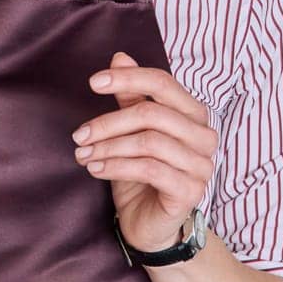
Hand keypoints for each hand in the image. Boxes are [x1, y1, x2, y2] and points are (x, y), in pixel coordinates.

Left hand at [72, 51, 218, 253]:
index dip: (127, 79)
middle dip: (108, 122)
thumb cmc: (141, 175)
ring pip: (148, 142)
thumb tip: (120, 57)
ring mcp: (201, 165)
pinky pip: (149, 169)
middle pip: (152, 113)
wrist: (150, 225)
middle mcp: (204, 136)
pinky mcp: (191, 191)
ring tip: (83, 154)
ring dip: (108, 147)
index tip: (93, 83)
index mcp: (193, 114)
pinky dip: (116, 166)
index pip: (163, 83)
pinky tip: (95, 169)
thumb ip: (131, 97)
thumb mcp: (130, 132)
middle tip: (78, 134)